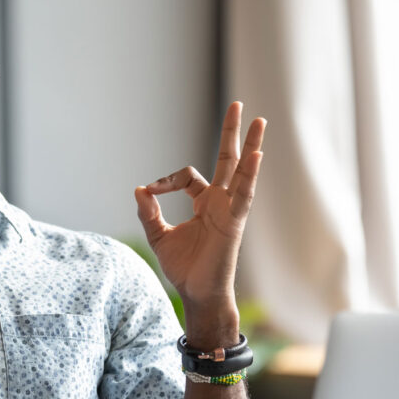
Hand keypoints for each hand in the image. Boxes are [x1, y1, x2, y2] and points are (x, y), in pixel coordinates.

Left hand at [134, 102, 265, 342]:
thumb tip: (138, 189)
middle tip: (238, 105)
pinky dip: (250, 175)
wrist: (196, 293)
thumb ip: (148, 212)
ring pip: (243, 171)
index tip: (149, 193)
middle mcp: (219, 202)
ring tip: (260, 121)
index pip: (187, 176)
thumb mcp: (158, 235)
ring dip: (251, 145)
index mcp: (203, 203)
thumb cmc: (184, 267)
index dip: (165, 181)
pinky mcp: (235, 221)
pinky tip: (257, 155)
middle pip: (228, 160)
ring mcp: (230, 209)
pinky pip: (244, 195)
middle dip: (232, 133)